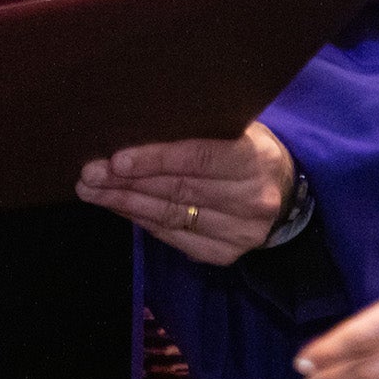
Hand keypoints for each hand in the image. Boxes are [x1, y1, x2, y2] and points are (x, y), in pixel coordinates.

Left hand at [76, 122, 294, 263]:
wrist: (290, 195)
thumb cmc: (254, 150)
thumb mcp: (241, 128)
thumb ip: (202, 128)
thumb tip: (142, 122)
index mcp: (255, 160)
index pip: (198, 160)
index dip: (155, 160)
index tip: (116, 159)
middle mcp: (251, 200)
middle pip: (178, 191)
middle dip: (127, 183)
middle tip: (89, 174)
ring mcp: (239, 234)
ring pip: (171, 217)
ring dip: (126, 204)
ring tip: (93, 191)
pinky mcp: (225, 255)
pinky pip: (174, 238)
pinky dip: (143, 222)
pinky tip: (120, 208)